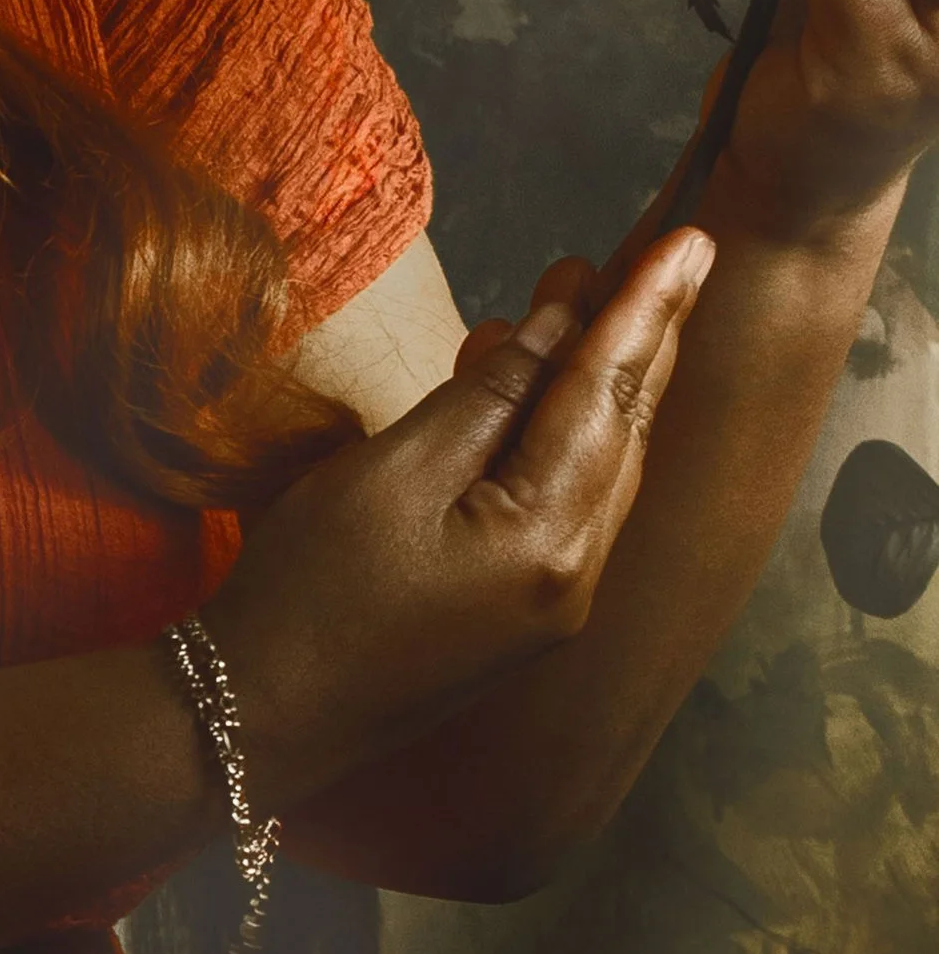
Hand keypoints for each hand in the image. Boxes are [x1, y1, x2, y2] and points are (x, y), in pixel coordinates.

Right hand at [199, 227, 714, 808]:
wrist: (261, 712)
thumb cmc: (314, 587)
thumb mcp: (395, 469)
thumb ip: (488, 397)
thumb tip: (558, 330)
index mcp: (551, 542)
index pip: (610, 398)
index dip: (646, 310)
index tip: (692, 241)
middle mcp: (576, 579)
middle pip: (622, 435)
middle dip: (637, 341)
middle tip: (659, 254)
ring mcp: (552, 605)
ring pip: (596, 469)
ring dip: (592, 383)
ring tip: (578, 300)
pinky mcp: (519, 615)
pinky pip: (561, 502)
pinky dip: (554, 435)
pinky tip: (524, 392)